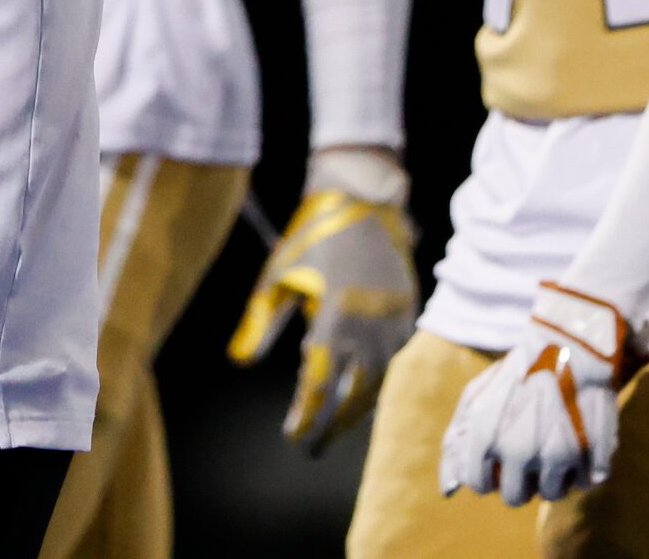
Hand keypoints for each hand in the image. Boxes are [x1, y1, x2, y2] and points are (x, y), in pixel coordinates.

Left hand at [229, 172, 419, 452]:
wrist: (361, 202)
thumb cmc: (310, 238)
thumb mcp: (277, 277)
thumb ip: (259, 321)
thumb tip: (239, 361)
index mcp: (334, 317)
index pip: (318, 382)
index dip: (306, 415)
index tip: (293, 436)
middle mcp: (369, 326)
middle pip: (353, 393)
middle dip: (332, 424)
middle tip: (312, 446)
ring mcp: (394, 322)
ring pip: (380, 383)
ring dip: (357, 410)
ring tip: (333, 426)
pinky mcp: (409, 315)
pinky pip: (394, 362)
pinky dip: (377, 383)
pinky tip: (360, 395)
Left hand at [440, 281, 629, 505]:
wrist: (568, 347)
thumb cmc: (517, 375)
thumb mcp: (476, 398)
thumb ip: (457, 443)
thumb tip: (447, 490)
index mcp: (485, 437)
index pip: (479, 485)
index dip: (486, 476)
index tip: (495, 465)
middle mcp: (519, 451)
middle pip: (515, 498)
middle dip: (518, 482)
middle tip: (526, 457)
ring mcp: (556, 457)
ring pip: (551, 494)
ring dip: (551, 477)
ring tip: (551, 447)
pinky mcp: (592, 458)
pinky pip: (585, 484)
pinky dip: (582, 470)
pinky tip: (577, 443)